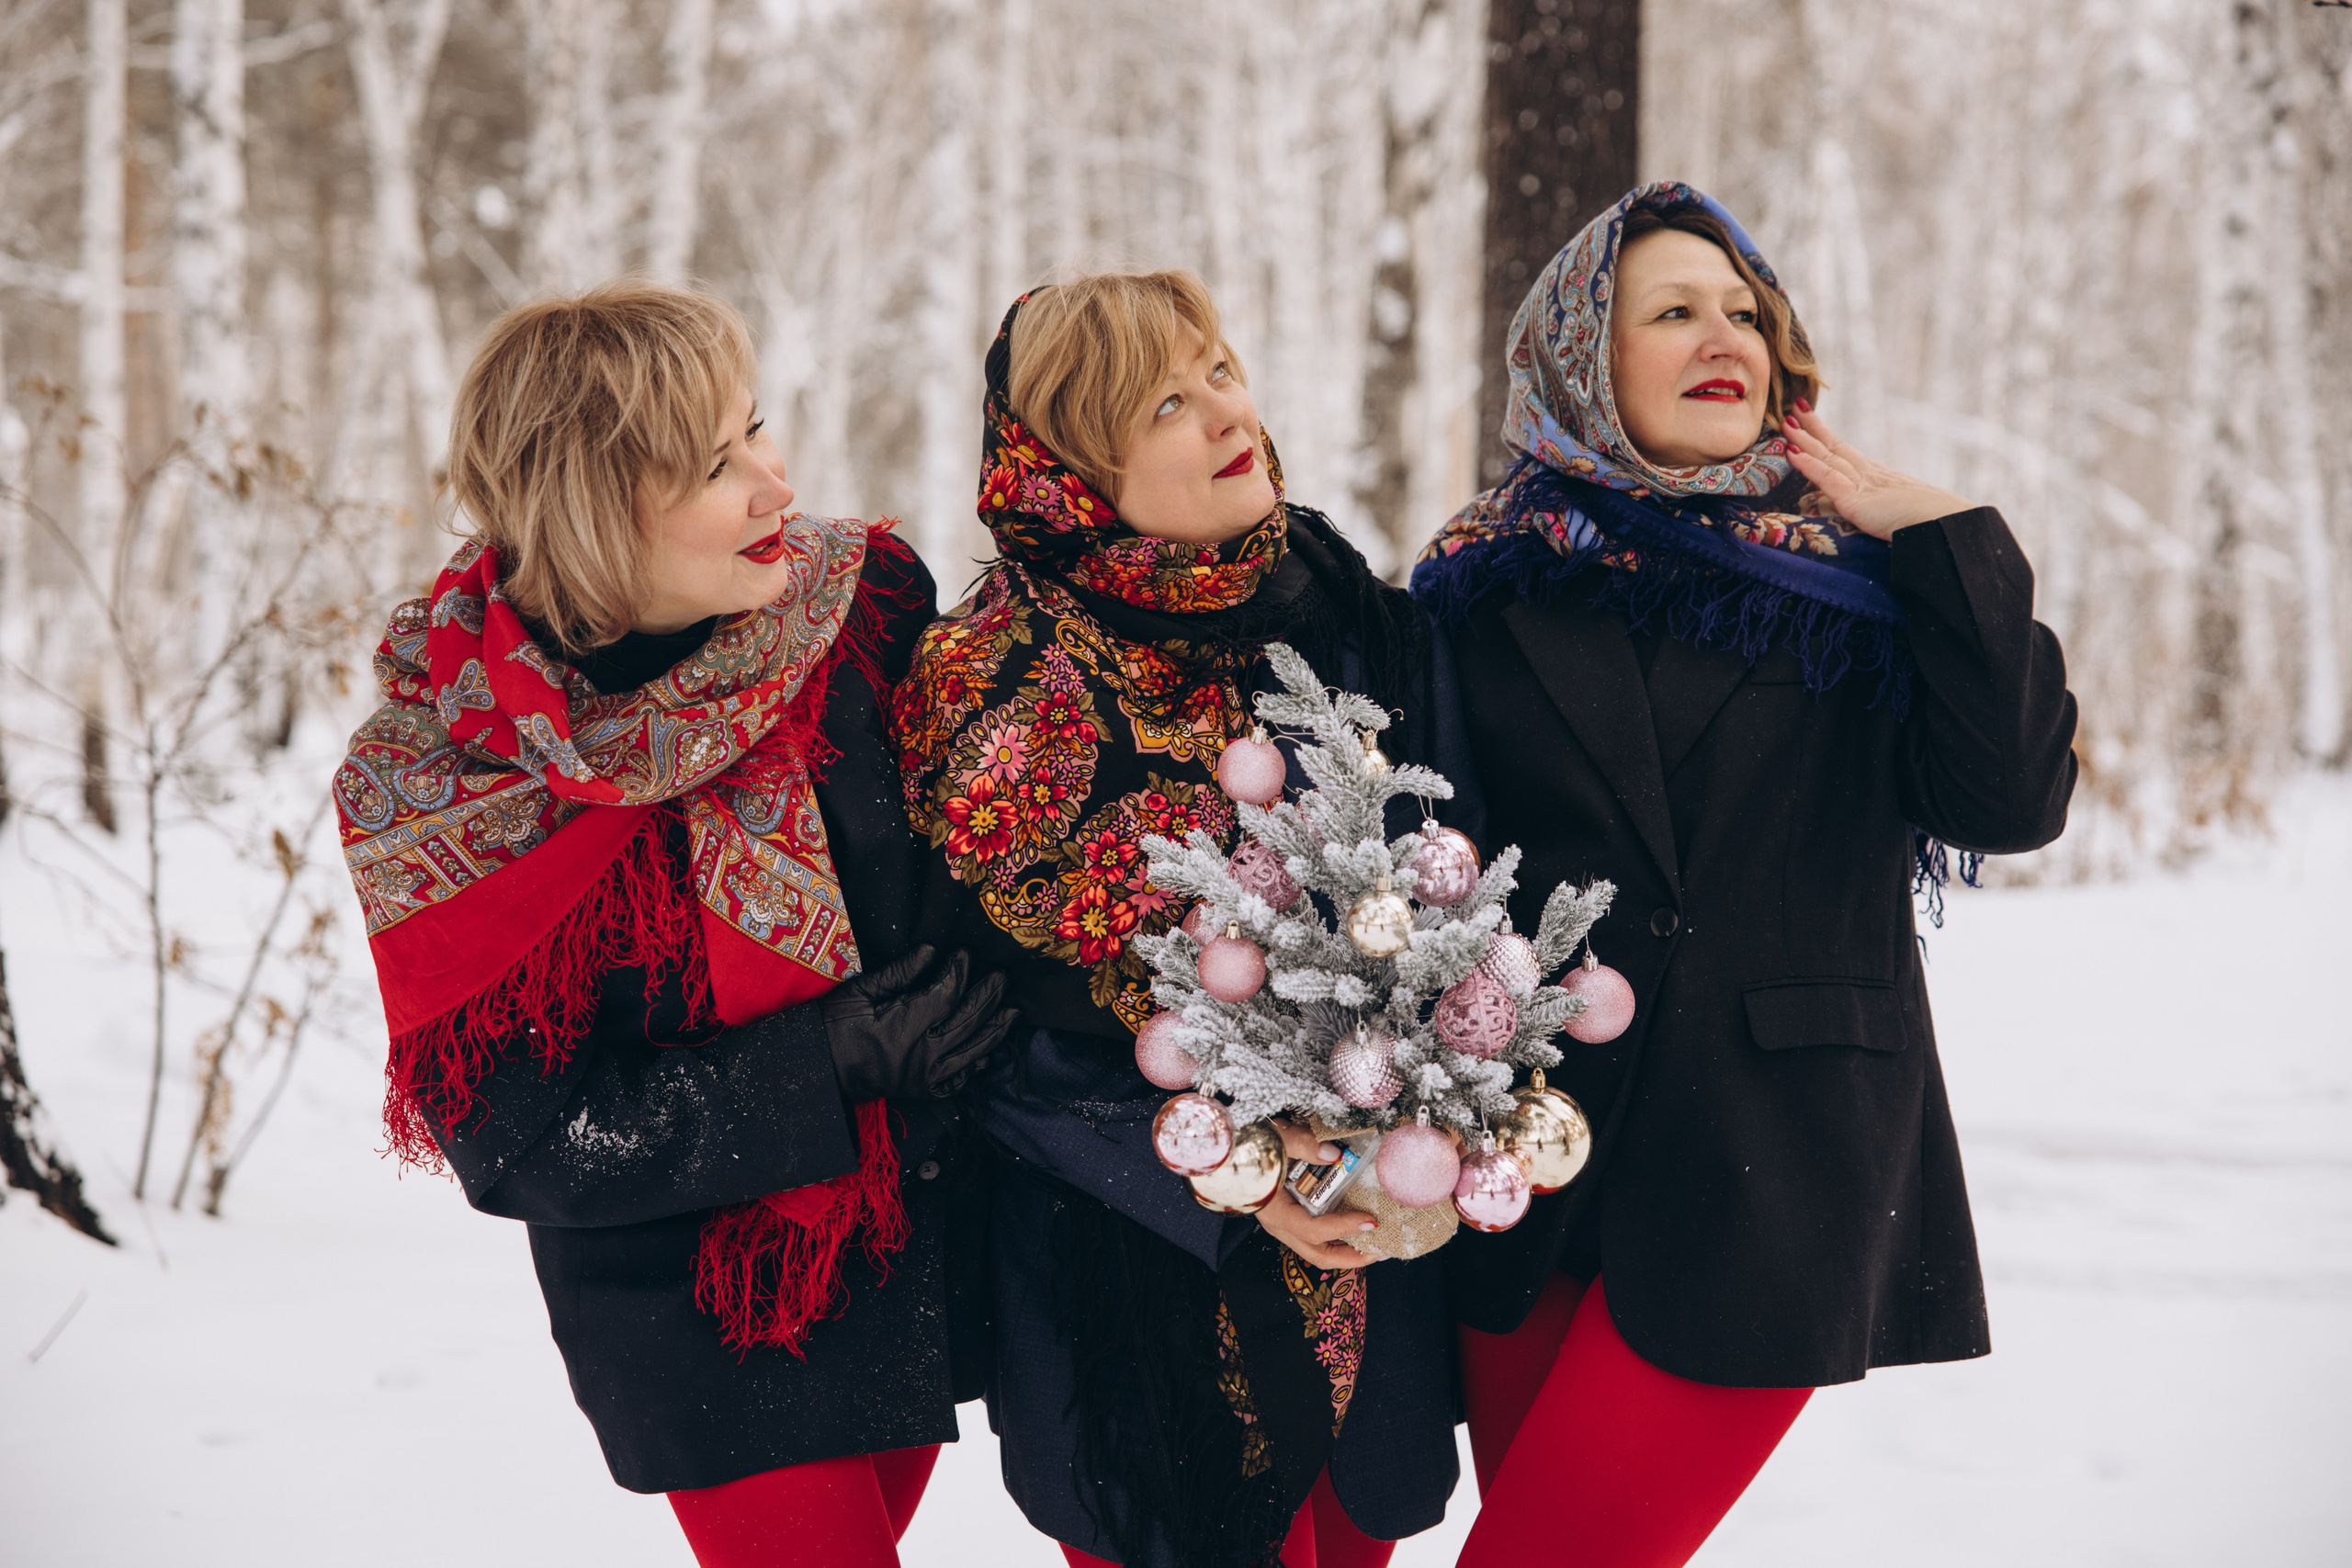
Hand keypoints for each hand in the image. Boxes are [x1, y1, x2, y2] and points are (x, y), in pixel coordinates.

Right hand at [821, 945, 1019, 1100]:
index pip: (948, 992)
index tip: (965, 954)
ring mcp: (928, 1075)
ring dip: (996, 1030)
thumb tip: (932, 949)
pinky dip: (976, 1065)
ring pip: (974, 1049)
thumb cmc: (838, 1025)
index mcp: (907, 1024)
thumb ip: (900, 972)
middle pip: (969, 1019)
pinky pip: (960, 1079)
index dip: (961, 971)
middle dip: (989, 995)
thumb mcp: (862, 990)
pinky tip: (987, 1053)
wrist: (824, 1069)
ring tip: (1013, 1012)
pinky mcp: (926, 1091)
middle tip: (1002, 976)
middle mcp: (925, 1052)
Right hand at [1254, 1119, 1373, 1268]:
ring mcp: (1284, 1224)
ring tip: (1373, 1243)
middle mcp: (1280, 1225)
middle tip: (1381, 1249)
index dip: (1343, 1228)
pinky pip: (1315, 1238)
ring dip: (1346, 1250)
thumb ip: (1303, 1144)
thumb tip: (1333, 1153)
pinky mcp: (1289, 1217)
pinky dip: (1337, 1238)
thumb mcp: (1276, 1140)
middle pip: (1318, 1254)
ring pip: (1317, 1250)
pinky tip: (1354, 1226)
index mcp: (1275, 1211)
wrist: (1228, 1152)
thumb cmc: (1247, 1146)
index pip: (1314, 1230)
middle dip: (1352, 1257)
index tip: (1370, 1220)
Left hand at [1781, 402, 1972, 539]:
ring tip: (1786, 424)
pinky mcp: (1856, 501)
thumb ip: (1887, 508)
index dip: (1826, 438)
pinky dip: (1808, 464)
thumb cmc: (1929, 523)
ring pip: (1827, 457)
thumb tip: (1884, 513)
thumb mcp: (1903, 511)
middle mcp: (1869, 476)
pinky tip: (1791, 452)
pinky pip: (1828, 477)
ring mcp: (1863, 485)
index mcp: (1879, 479)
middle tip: (1793, 409)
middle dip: (1812, 429)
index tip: (1809, 420)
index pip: (1846, 454)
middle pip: (1835, 448)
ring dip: (1804, 440)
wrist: (1944, 526)